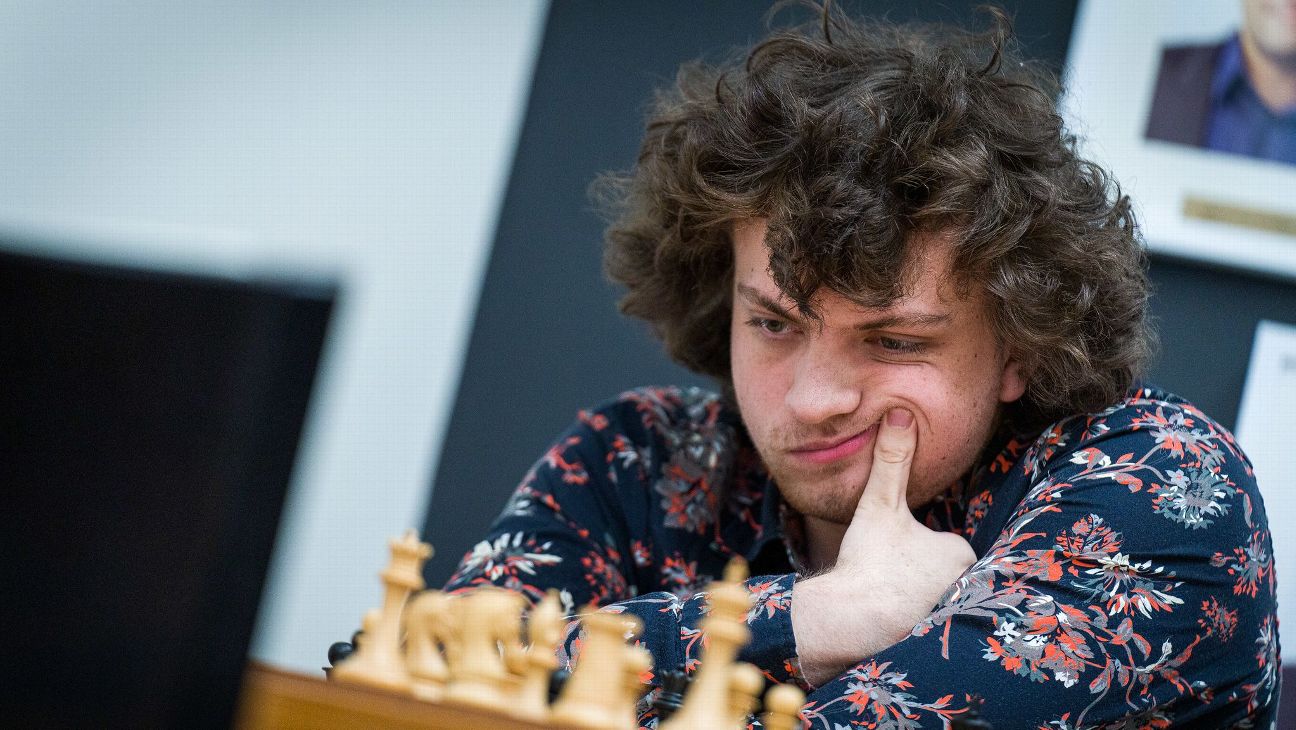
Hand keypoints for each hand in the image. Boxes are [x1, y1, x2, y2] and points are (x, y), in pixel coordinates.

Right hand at [790, 407, 975, 685]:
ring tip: (887, 601)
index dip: (913, 549)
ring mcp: (953, 617)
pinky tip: (890, 625)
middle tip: (888, 579)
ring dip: (916, 600)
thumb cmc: (869, 561)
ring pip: (937, 599)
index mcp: (960, 552)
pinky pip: (928, 626)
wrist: (848, 621)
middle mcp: (967, 587)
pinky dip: (912, 624)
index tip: (889, 557)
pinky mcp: (936, 642)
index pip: (944, 546)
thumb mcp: (879, 504)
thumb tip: (901, 413)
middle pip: (943, 574)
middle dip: (920, 576)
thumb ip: (893, 460)